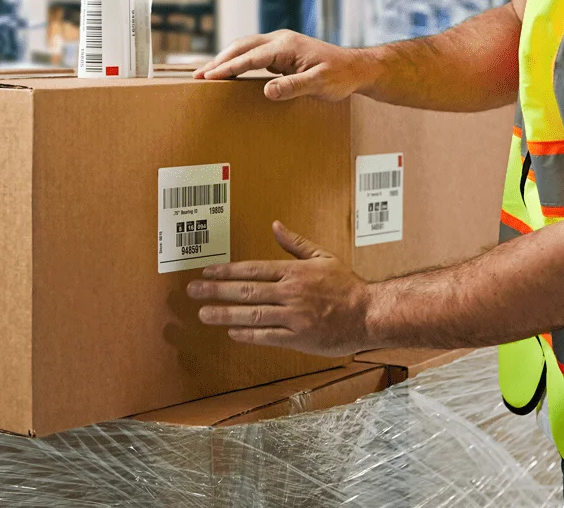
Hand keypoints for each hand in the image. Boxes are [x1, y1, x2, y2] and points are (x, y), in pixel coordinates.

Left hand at [185, 221, 371, 356]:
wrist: (369, 313)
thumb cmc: (347, 285)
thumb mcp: (323, 257)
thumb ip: (296, 243)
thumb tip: (275, 226)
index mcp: (294, 271)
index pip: (253, 269)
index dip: (227, 270)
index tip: (207, 271)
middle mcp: (290, 292)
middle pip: (246, 290)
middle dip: (216, 290)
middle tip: (193, 290)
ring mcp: (294, 316)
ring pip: (252, 314)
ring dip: (225, 313)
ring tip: (203, 313)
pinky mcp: (299, 337)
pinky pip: (268, 336)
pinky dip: (248, 334)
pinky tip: (231, 332)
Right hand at [193, 30, 377, 101]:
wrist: (356, 68)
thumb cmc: (340, 75)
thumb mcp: (319, 84)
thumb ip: (293, 87)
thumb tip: (267, 91)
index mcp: (286, 45)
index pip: (250, 56)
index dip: (228, 67)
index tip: (209, 76)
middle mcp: (280, 40)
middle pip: (241, 46)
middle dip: (219, 61)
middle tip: (197, 75)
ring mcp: (280, 45)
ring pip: (245, 48)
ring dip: (226, 60)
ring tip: (206, 74)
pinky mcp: (281, 53)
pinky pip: (253, 55)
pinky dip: (237, 62)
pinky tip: (229, 72)